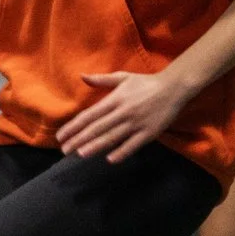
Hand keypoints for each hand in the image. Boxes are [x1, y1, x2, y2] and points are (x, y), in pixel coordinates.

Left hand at [55, 69, 196, 162]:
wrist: (174, 87)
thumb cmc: (146, 83)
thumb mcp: (123, 77)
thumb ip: (101, 80)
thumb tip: (82, 76)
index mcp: (114, 99)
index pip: (89, 115)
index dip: (73, 126)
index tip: (60, 136)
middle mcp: (123, 112)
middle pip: (97, 128)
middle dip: (79, 139)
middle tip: (64, 150)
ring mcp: (136, 123)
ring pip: (112, 137)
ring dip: (96, 146)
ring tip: (81, 154)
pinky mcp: (149, 132)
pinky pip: (133, 144)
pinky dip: (122, 152)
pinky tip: (110, 159)